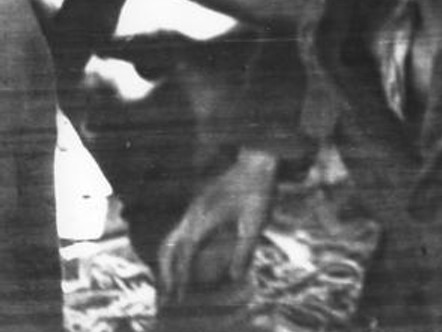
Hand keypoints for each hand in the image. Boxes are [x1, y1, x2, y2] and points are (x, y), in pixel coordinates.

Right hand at [158, 147, 277, 299]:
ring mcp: (194, 208)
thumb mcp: (256, 224)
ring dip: (169, 261)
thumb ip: (244, 251)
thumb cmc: (259, 192)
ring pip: (172, 238)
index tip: (180, 295)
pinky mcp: (199, 204)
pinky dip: (177, 248)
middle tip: (169, 295)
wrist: (256, 161)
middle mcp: (193, 214)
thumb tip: (234, 278)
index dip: (181, 276)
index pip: (185, 254)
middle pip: (169, 247)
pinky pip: (181, 230)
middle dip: (167, 272)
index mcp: (204, 219)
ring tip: (172, 281)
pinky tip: (185, 257)